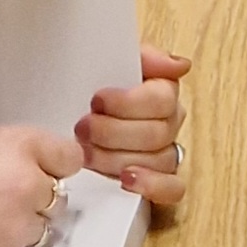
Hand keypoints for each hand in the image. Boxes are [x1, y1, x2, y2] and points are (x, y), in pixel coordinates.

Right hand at [0, 121, 85, 246]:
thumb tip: (6, 165)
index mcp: (15, 147)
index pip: (68, 155)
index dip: (55, 163)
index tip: (50, 167)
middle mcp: (26, 184)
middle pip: (58, 192)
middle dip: (36, 195)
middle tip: (3, 197)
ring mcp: (20, 226)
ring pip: (42, 226)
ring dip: (22, 223)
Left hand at [78, 44, 190, 213]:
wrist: (66, 117)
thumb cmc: (87, 91)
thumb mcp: (105, 62)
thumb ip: (143, 57)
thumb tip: (180, 65)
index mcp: (162, 91)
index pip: (163, 99)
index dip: (129, 103)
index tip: (97, 101)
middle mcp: (168, 123)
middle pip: (158, 132)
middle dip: (114, 132)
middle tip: (82, 128)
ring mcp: (164, 155)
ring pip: (160, 160)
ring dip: (118, 159)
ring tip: (87, 154)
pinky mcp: (157, 184)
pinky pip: (173, 188)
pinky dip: (152, 184)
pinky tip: (126, 180)